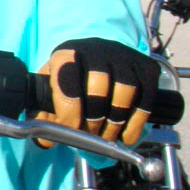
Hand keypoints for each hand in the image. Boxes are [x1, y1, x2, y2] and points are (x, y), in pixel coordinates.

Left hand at [36, 38, 158, 146]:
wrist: (98, 57)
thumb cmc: (70, 79)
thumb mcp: (50, 88)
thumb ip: (43, 113)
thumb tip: (46, 139)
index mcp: (67, 54)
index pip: (67, 82)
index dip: (69, 112)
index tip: (70, 131)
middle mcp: (96, 50)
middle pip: (98, 89)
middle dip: (93, 121)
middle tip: (90, 136)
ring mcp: (124, 56)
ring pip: (124, 93)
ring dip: (114, 123)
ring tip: (106, 138)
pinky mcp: (146, 67)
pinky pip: (145, 99)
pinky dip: (136, 123)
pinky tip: (125, 136)